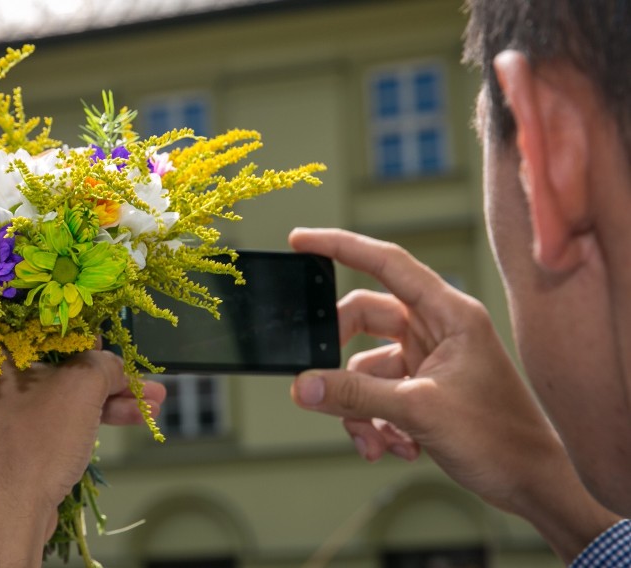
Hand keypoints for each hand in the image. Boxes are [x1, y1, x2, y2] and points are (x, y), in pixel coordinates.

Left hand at [0, 334, 164, 566]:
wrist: (12, 515)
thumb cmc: (34, 443)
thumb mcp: (81, 387)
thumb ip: (105, 361)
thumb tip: (114, 362)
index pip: (38, 316)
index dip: (80, 320)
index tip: (110, 325)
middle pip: (56, 352)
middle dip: (106, 365)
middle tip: (139, 366)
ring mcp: (1, 403)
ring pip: (64, 384)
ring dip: (110, 391)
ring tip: (153, 397)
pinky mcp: (17, 430)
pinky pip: (59, 408)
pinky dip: (94, 410)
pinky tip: (133, 413)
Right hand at [288, 228, 618, 561]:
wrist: (531, 484)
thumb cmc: (501, 438)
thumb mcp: (418, 411)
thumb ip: (355, 395)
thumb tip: (304, 385)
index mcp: (448, 313)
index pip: (386, 263)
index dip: (340, 247)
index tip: (300, 242)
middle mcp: (437, 328)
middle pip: (364, 320)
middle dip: (340, 358)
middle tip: (319, 381)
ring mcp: (429, 358)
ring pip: (366, 366)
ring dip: (360, 407)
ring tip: (372, 441)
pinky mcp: (423, 387)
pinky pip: (378, 392)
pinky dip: (375, 421)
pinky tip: (394, 447)